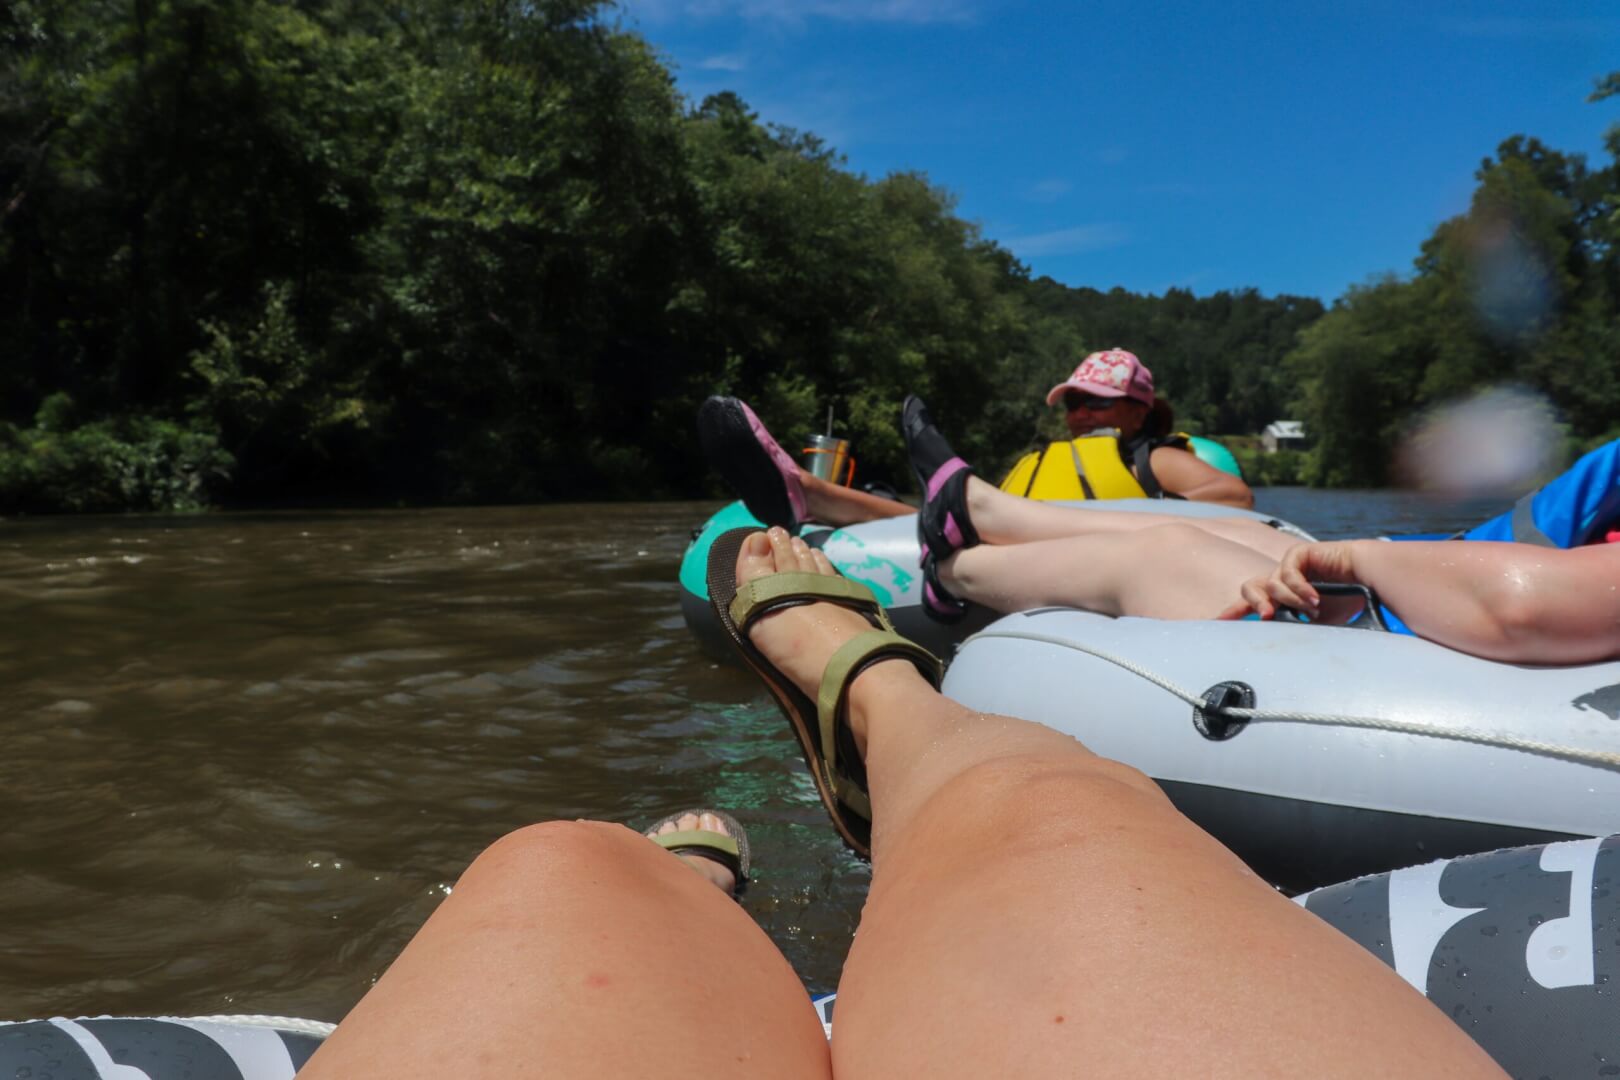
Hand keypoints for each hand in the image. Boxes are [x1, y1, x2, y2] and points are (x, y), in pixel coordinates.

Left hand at [1218, 541, 1361, 620]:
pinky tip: (1315, 598)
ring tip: (1313, 608)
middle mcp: (1281, 579)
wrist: (1367, 577)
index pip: (1251, 601)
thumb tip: (1285, 645)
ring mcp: (1288, 565)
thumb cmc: (1347, 598)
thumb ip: (1299, 626)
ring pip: (1271, 584)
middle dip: (1256, 603)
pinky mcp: (1298, 554)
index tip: (1218, 622)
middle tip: (1269, 616)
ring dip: (1292, 600)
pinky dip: (1299, 589)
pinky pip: (1287, 574)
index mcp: (1283, 594)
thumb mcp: (1319, 620)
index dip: (1234, 610)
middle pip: (1250, 587)